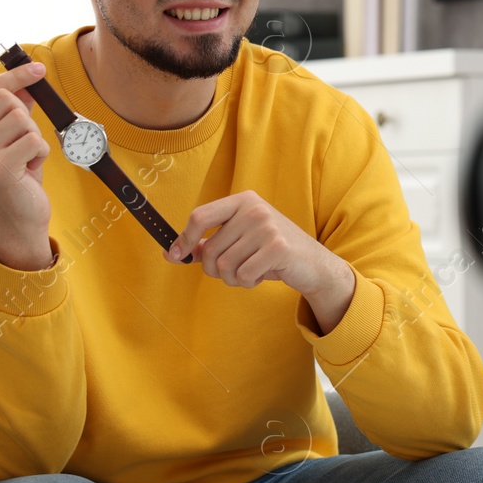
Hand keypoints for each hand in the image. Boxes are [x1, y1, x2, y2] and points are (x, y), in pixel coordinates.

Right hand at [0, 61, 52, 243]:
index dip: (16, 76)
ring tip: (25, 158)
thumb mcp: (11, 139)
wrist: (18, 218)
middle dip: (26, 117)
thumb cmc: (17, 176)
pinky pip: (34, 141)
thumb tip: (27, 81)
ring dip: (34, 137)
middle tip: (24, 142)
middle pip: (6, 100)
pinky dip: (40, 153)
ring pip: (22, 119)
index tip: (39, 69)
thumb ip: (15, 110)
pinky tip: (29, 169)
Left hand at [167, 190, 354, 328]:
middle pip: (210, 248)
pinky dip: (248, 282)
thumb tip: (170, 253)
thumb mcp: (239, 241)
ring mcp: (267, 226)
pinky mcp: (278, 247)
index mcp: (242, 200)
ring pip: (225, 265)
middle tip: (232, 272)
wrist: (312, 264)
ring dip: (233, 278)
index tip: (175, 255)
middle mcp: (254, 209)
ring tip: (250, 272)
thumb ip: (206, 245)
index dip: (184, 238)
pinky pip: (243, 274)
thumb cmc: (271, 252)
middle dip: (215, 270)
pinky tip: (262, 275)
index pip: (200, 216)